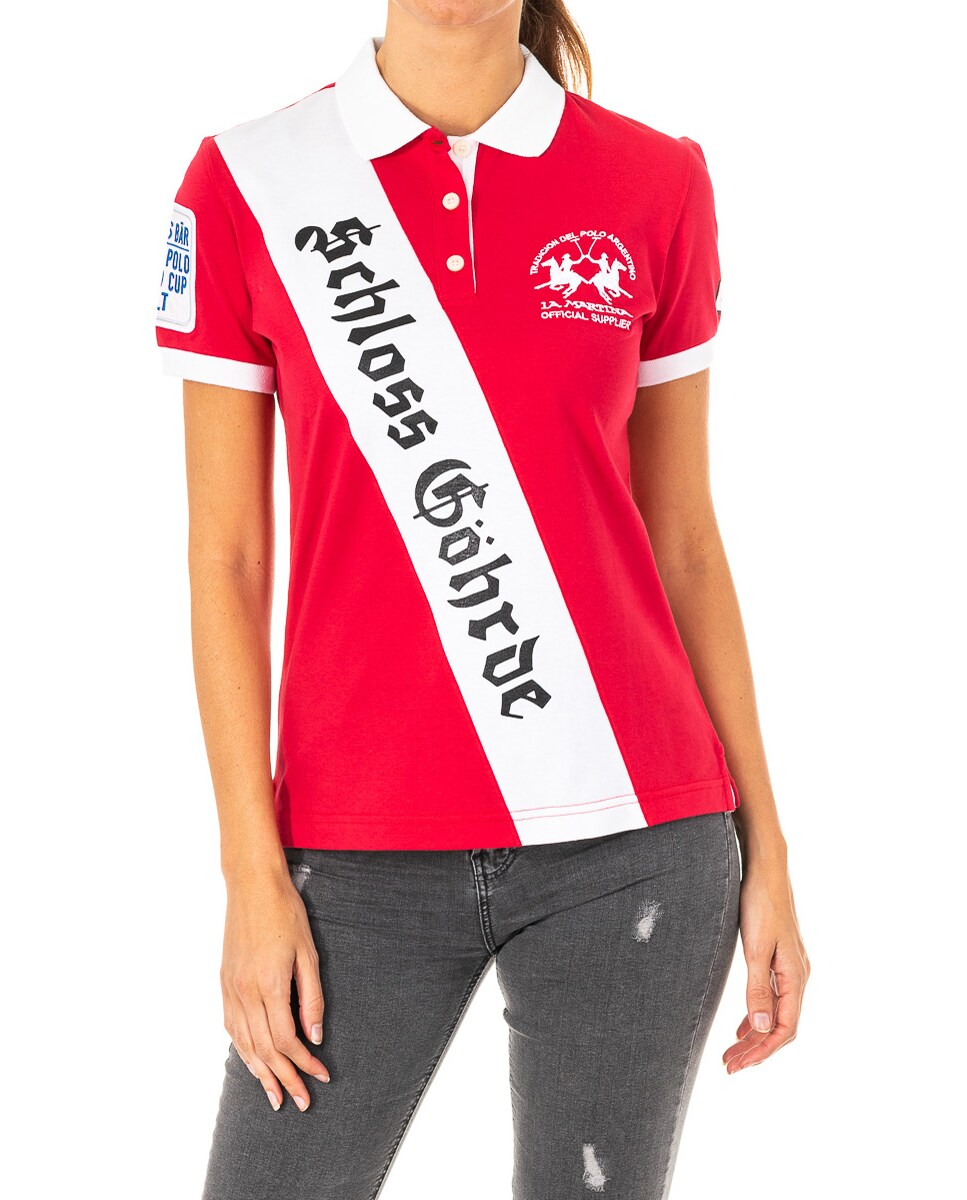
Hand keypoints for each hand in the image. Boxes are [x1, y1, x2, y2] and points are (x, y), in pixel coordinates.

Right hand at [220, 864, 329, 1109]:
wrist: (252, 886)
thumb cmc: (286, 913)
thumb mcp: (309, 953)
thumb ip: (312, 996)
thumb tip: (315, 1034)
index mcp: (270, 985)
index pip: (287, 1040)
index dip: (305, 1063)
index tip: (321, 1076)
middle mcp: (245, 992)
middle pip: (264, 1049)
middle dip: (284, 1078)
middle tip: (301, 1101)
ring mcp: (230, 988)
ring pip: (243, 1043)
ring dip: (260, 1073)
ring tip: (275, 1095)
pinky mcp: (223, 983)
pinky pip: (231, 1026)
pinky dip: (243, 1049)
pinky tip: (252, 1061)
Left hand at [723, 860, 809, 1072]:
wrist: (766, 867)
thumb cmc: (760, 902)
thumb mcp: (754, 946)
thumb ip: (757, 987)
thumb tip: (760, 1027)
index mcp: (795, 976)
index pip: (784, 1028)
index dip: (761, 1051)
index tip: (737, 1066)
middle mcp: (798, 975)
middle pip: (780, 1025)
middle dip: (755, 1048)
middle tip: (728, 1065)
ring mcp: (790, 966)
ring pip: (775, 1011)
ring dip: (755, 1033)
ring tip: (732, 1052)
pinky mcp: (779, 957)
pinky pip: (772, 996)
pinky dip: (757, 1013)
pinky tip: (743, 1024)